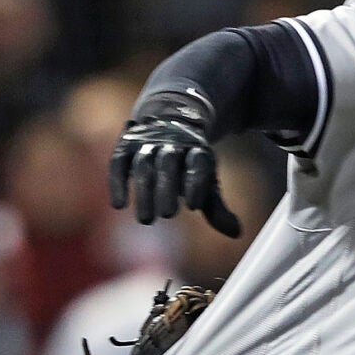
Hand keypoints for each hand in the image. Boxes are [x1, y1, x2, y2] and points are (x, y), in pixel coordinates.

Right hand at [109, 90, 240, 235]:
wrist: (169, 121)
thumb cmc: (189, 164)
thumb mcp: (206, 181)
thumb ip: (216, 207)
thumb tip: (236, 233)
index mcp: (197, 150)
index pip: (198, 163)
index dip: (196, 182)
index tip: (194, 206)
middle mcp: (171, 144)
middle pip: (168, 163)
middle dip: (167, 188)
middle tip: (167, 215)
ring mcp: (147, 143)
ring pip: (143, 164)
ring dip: (144, 191)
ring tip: (147, 220)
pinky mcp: (125, 146)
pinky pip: (119, 162)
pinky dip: (117, 182)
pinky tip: (119, 205)